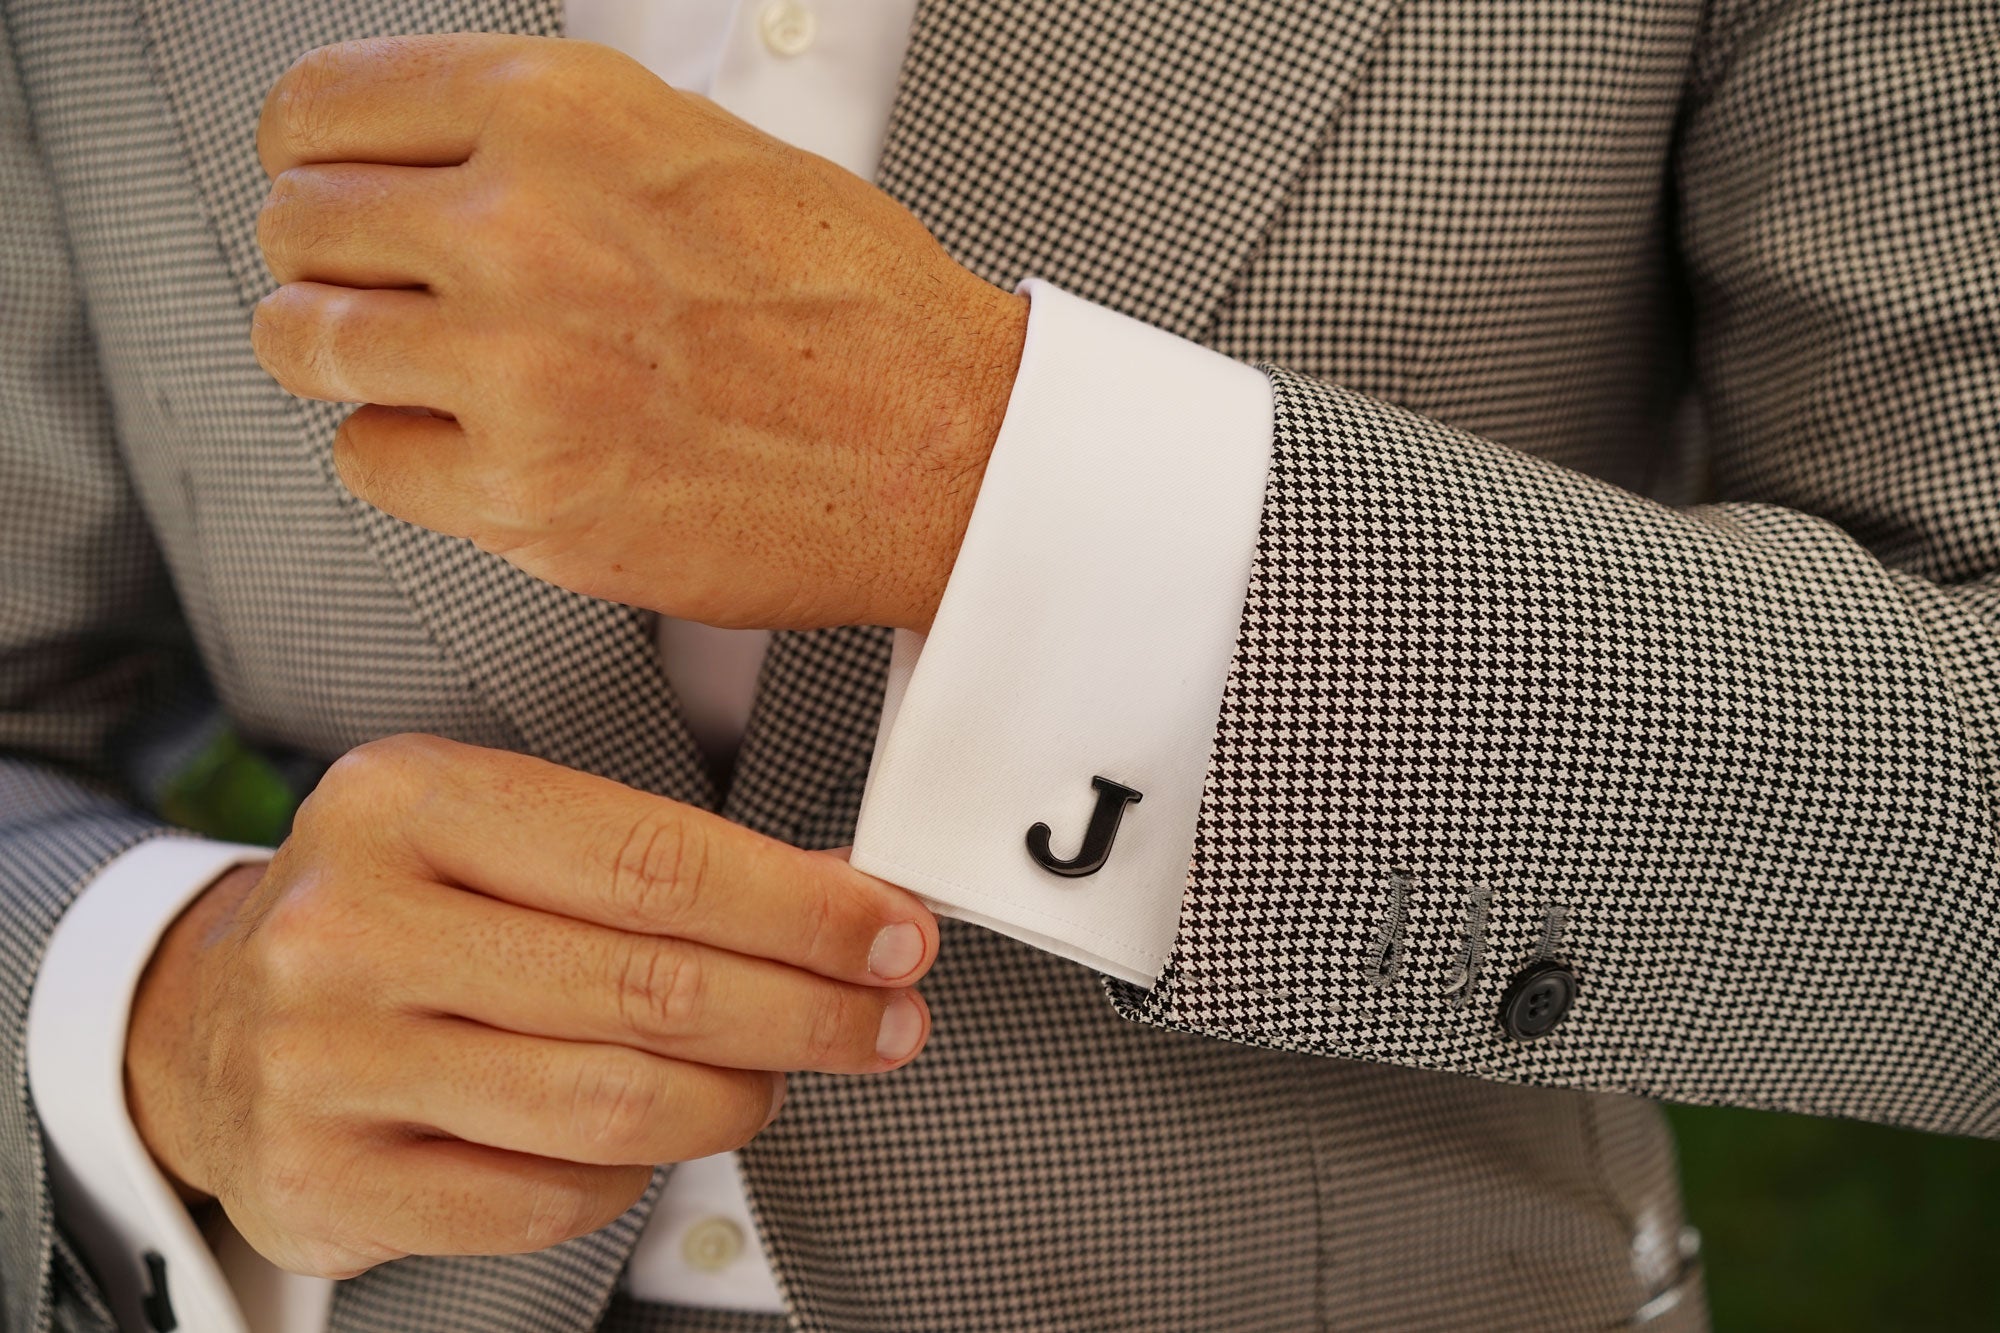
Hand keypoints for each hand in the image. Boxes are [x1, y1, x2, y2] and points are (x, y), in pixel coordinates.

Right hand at [125, 734, 936, 1278]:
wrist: (214, 1023)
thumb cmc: (391, 915)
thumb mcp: (497, 833)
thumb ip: (657, 859)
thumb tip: (840, 896)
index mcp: (405, 801)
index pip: (654, 861)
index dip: (801, 909)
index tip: (891, 932)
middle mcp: (351, 926)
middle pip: (650, 988)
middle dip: (807, 1012)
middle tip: (885, 1020)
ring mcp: (328, 1062)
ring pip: (613, 1105)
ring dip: (739, 1098)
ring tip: (777, 1076)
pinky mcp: (330, 1181)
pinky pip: (550, 1197)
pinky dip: (639, 1173)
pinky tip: (659, 1135)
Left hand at [250, 33, 1027, 632]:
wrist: (942, 446)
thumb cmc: (857, 309)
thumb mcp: (704, 147)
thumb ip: (554, 141)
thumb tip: (439, 156)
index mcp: (563, 114)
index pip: (323, 108)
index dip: (311, 154)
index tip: (323, 183)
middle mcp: (523, 227)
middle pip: (297, 225)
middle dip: (331, 261)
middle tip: (384, 289)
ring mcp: (514, 367)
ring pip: (305, 344)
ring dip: (348, 359)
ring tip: (422, 371)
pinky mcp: (524, 493)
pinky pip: (365, 461)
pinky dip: (407, 458)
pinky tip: (479, 445)